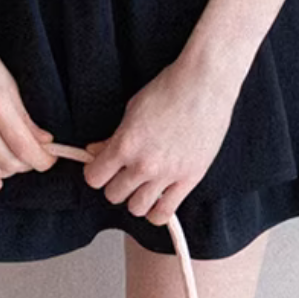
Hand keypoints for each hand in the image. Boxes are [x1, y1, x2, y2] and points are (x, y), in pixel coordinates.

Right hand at [0, 21, 57, 191]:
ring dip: (6, 172)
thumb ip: (25, 117)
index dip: (42, 160)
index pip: (24, 147)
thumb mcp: (9, 83)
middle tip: (33, 156)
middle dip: (26, 165)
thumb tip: (43, 143)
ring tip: (14, 161)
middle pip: (7, 162)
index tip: (50, 160)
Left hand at [82, 55, 238, 226]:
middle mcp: (144, 164)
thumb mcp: (132, 108)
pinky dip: (156, 211)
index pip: (95, 178)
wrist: (204, 84)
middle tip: (122, 173)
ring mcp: (167, 175)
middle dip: (115, 184)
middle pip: (114, 195)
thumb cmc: (169, 89)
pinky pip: (165, 213)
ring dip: (135, 198)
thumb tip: (95, 152)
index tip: (100, 168)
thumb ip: (114, 137)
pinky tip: (157, 198)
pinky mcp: (189, 179)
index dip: (95, 172)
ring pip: (137, 209)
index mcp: (126, 143)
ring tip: (141, 185)